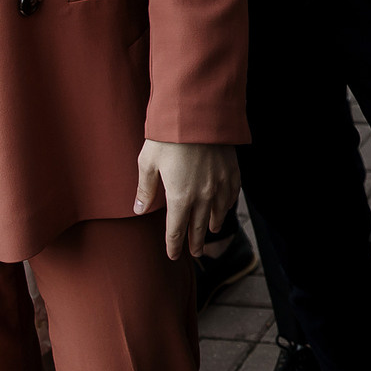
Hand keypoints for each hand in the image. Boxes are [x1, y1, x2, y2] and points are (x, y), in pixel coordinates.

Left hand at [134, 140, 241, 260]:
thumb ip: (145, 189)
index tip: (173, 256)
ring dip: (212, 225)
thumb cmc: (168, 137)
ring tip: (210, 232)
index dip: (174, 245)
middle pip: (198, 228)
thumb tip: (139, 210)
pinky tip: (224, 208)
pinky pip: (231, 196)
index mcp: (179, 197)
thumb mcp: (148, 162)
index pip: (176, 230)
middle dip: (195, 243)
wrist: (198, 114)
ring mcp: (220, 185)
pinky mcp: (231, 172)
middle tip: (195, 253)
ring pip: (217, 214)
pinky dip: (227, 206)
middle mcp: (202, 196)